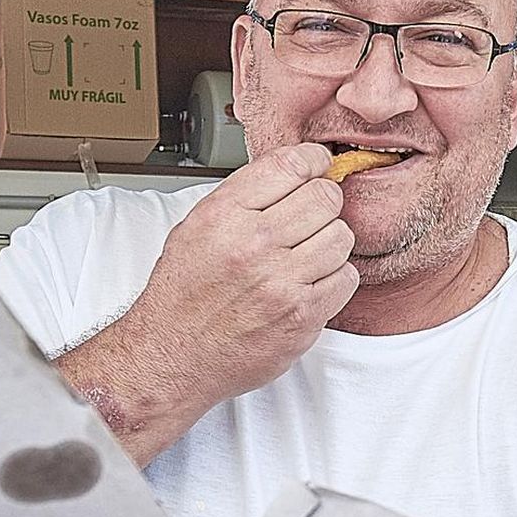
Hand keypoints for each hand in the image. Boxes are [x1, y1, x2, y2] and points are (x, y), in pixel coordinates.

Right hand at [59, 144, 355, 463]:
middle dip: (324, 202)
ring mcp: (280, 282)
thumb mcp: (195, 227)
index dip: (313, 161)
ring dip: (330, 242)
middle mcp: (253, 244)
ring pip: (341, 236)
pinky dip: (335, 278)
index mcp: (224, 214)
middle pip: (324, 197)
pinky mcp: (302, 316)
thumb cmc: (182, 295)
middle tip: (314, 215)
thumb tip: (294, 172)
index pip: (291, 164)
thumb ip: (244, 198)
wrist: (171, 355)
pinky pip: (346, 278)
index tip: (318, 165)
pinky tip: (312, 282)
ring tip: (309, 254)